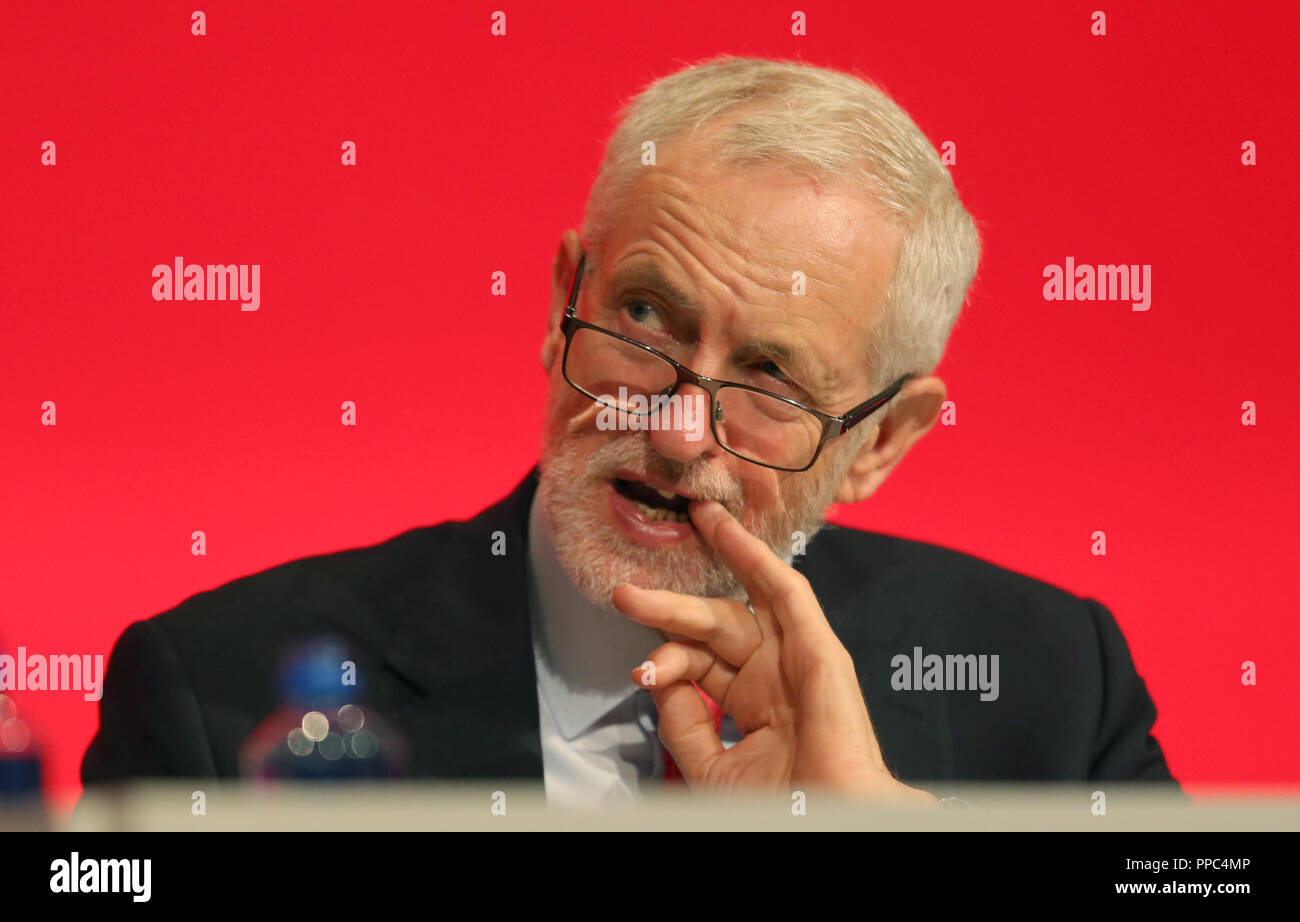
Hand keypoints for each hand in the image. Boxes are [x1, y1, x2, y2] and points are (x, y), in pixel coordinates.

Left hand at [612, 499, 935, 803]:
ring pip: (747, 601)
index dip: (667, 659)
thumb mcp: (711, 767)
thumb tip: (660, 679)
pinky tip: (727, 531)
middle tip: (626, 594)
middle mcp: (774, 676)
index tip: (639, 673)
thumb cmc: (779, 808)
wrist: (824, 820)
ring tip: (688, 522)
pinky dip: (757, 559)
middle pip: (714, 626)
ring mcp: (798, 659)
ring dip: (718, 558)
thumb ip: (684, 723)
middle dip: (669, 609)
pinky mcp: (820, 649)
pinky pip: (787, 593)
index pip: (699, 662)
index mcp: (753, 703)